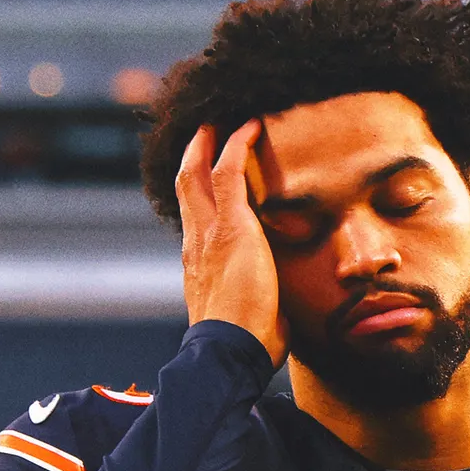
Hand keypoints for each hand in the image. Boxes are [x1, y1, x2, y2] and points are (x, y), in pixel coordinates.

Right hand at [176, 120, 288, 366]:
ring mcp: (208, 233)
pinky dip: (237, 145)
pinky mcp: (230, 226)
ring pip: (197, 173)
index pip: (195, 217)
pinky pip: (228, 172)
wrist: (231, 351)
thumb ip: (261, 307)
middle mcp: (195, 243)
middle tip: (205, 130)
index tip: (210, 175)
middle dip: (193, 155)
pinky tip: (252, 126)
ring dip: (209, 142)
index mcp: (199, 265)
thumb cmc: (246, 347)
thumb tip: (283, 317)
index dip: (200, 193)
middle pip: (186, 186)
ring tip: (223, 119)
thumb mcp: (252, 319)